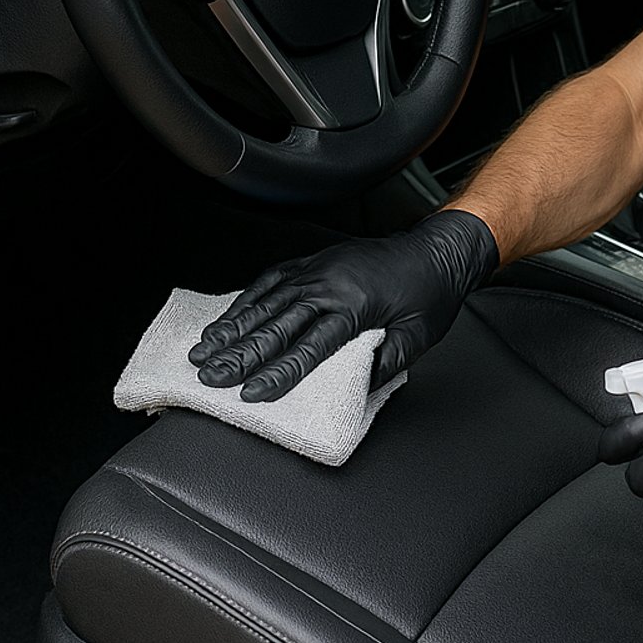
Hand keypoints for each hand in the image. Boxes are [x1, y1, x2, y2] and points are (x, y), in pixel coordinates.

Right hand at [189, 209, 498, 401]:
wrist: (436, 250)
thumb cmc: (430, 294)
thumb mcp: (418, 336)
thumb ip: (383, 363)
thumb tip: (353, 387)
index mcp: (355, 306)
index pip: (308, 348)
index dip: (278, 373)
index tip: (251, 393)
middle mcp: (329, 284)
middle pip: (276, 325)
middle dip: (240, 354)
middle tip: (210, 375)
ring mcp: (318, 269)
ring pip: (267, 301)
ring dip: (233, 327)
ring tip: (205, 349)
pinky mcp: (314, 261)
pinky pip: (273, 280)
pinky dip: (247, 300)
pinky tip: (229, 317)